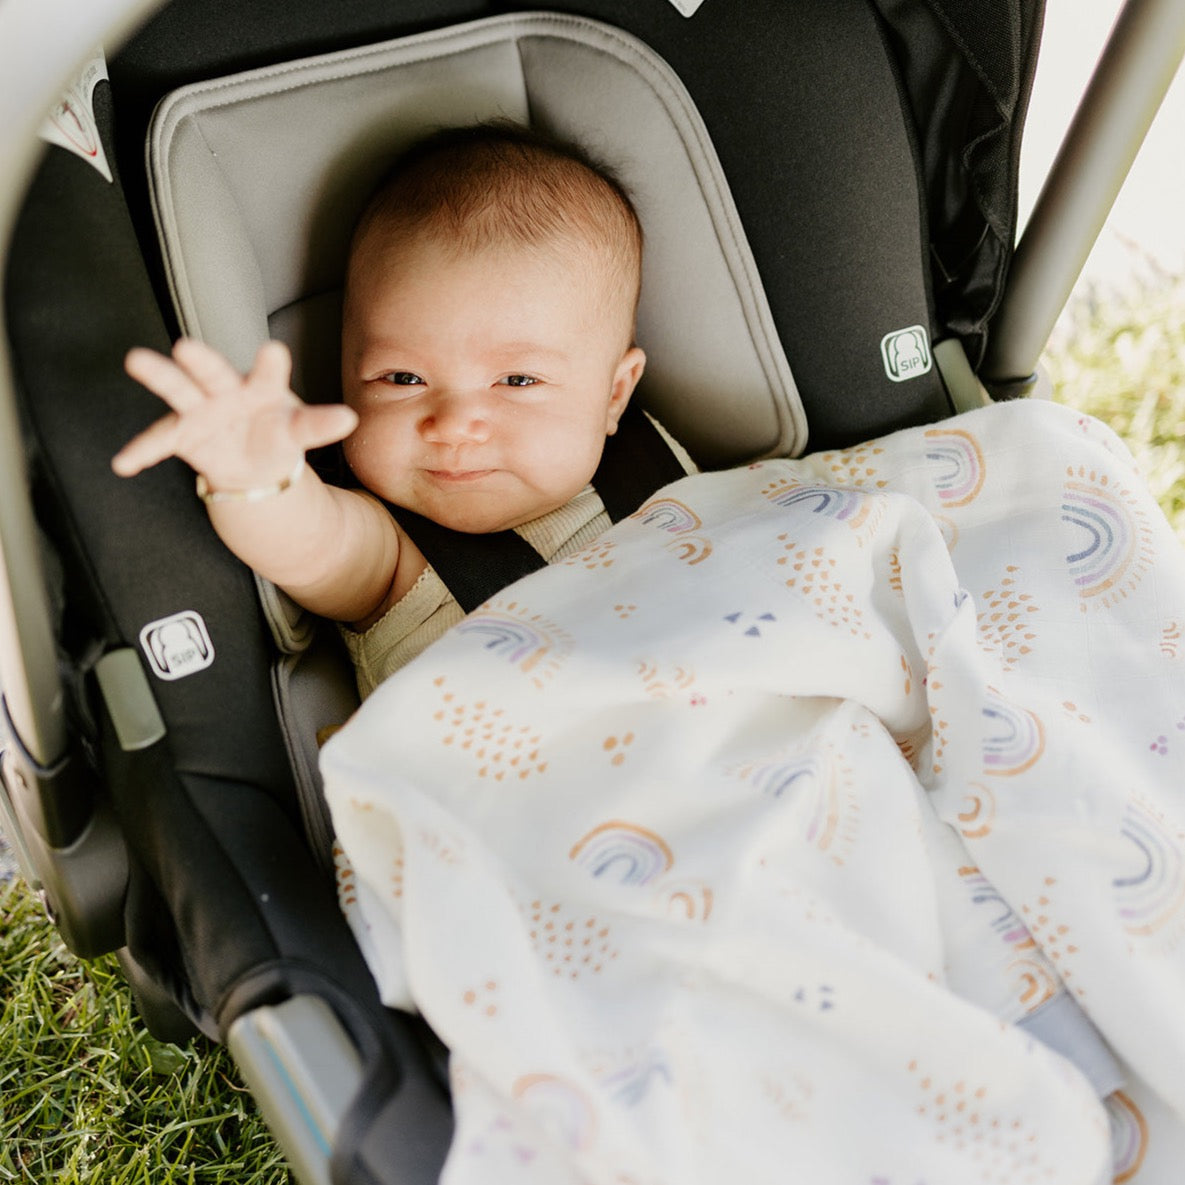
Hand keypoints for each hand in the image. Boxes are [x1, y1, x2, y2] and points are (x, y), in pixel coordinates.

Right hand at [113, 338, 357, 490]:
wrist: (253, 459)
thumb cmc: (277, 432)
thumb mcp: (299, 431)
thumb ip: (319, 424)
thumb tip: (350, 418)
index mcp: (261, 387)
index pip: (268, 374)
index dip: (270, 364)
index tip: (275, 352)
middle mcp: (226, 390)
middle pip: (214, 372)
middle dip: (202, 359)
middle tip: (187, 346)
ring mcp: (201, 410)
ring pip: (180, 390)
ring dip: (160, 376)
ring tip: (136, 360)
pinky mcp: (182, 433)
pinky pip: (160, 442)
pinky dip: (141, 451)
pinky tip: (123, 464)